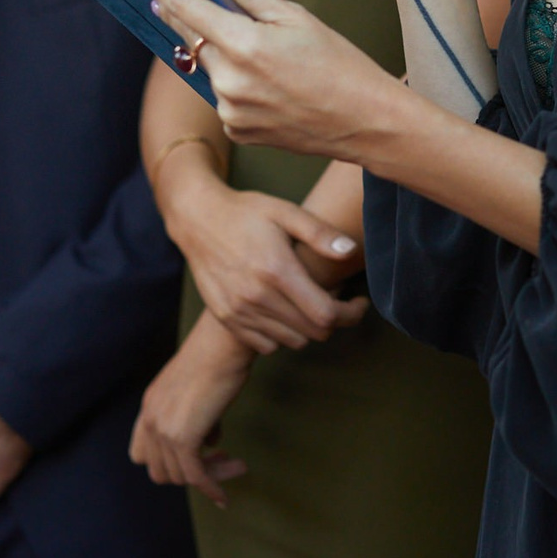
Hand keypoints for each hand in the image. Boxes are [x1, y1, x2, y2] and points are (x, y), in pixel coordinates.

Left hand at [126, 0, 407, 162]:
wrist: (365, 122)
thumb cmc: (339, 65)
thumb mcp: (296, 17)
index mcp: (244, 44)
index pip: (185, 6)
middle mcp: (229, 81)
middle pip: (192, 37)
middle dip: (192, 17)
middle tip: (202, 3)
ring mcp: (230, 111)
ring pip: (209, 67)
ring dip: (224, 54)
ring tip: (273, 59)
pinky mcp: (237, 131)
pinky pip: (223, 96)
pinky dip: (236, 83)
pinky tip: (273, 84)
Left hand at [129, 315, 256, 506]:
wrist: (223, 343)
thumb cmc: (219, 357)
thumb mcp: (199, 390)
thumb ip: (198, 418)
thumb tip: (210, 442)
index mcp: (150, 406)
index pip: (141, 452)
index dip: (166, 462)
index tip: (196, 456)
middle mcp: (150, 420)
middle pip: (160, 472)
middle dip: (190, 474)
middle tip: (223, 459)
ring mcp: (163, 430)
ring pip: (181, 477)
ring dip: (211, 477)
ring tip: (238, 464)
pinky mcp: (183, 438)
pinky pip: (195, 477)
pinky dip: (211, 489)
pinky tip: (224, 497)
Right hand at [161, 169, 365, 354]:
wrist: (197, 220)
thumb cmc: (246, 212)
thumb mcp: (285, 212)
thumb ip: (319, 233)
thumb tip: (351, 250)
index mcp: (277, 271)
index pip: (326, 314)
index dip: (351, 314)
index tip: (359, 303)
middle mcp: (257, 297)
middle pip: (313, 333)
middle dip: (335, 321)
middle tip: (339, 301)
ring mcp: (239, 311)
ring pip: (293, 341)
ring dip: (309, 328)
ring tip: (310, 303)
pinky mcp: (227, 318)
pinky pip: (267, 345)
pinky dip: (282, 335)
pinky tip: (285, 311)